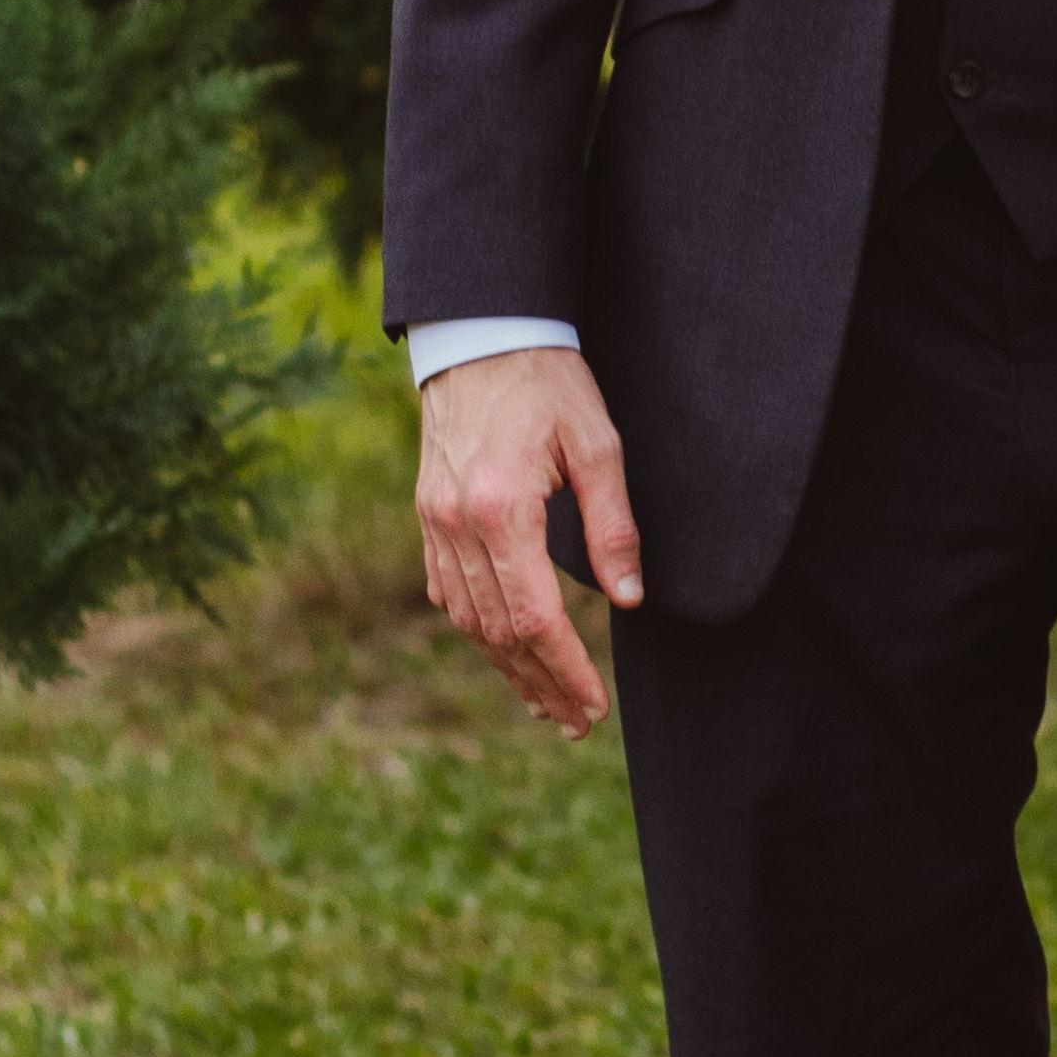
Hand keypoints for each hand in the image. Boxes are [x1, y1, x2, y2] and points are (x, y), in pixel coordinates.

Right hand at [414, 345, 638, 737]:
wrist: (479, 335)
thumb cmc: (548, 383)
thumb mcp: (597, 445)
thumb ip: (613, 526)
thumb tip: (628, 599)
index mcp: (502, 511)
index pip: (534, 618)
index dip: (566, 669)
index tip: (594, 705)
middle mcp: (457, 526)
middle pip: (498, 632)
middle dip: (540, 683)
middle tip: (577, 722)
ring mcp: (435, 522)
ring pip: (469, 619)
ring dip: (507, 667)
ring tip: (546, 704)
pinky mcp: (428, 515)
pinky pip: (448, 590)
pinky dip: (477, 628)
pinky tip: (503, 649)